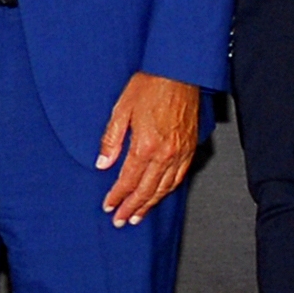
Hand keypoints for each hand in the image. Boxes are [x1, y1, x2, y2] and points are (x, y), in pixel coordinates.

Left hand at [95, 73, 202, 225]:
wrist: (179, 72)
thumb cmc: (151, 85)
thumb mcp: (122, 109)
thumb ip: (111, 139)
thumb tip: (102, 163)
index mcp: (146, 145)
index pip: (128, 180)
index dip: (117, 196)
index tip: (108, 206)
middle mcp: (165, 153)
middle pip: (146, 190)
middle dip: (131, 208)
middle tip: (121, 220)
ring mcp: (180, 152)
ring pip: (164, 187)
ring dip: (150, 204)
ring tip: (138, 216)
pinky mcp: (190, 148)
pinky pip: (179, 177)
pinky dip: (168, 190)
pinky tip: (161, 195)